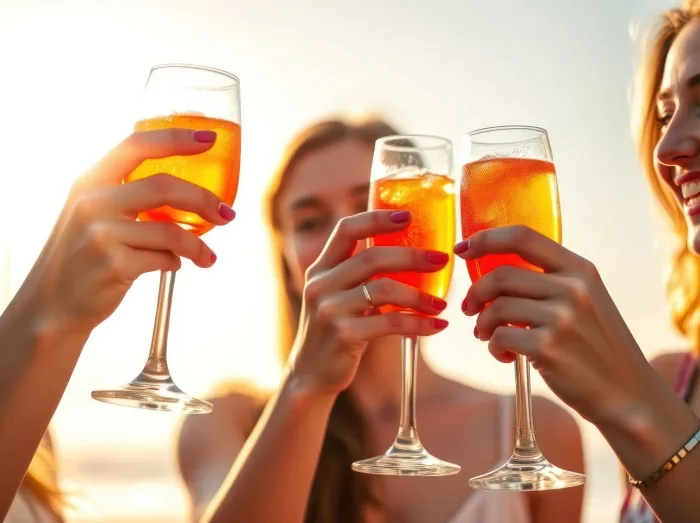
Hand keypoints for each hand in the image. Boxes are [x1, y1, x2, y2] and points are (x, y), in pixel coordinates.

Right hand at [24, 128, 235, 336]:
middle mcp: (93, 203)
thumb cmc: (83, 256)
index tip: (208, 140)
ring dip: (198, 246)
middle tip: (227, 214)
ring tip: (207, 256)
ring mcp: (101, 234)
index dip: (176, 139)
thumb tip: (187, 192)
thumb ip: (126, 196)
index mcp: (90, 181)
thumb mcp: (92, 213)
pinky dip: (175, 263)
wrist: (53, 305)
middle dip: (205, 200)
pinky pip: (164, 259)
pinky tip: (172, 267)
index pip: (137, 146)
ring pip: (171, 231)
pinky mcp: (114, 265)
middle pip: (164, 187)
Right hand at [288, 210, 449, 395]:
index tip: (408, 216)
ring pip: (383, 290)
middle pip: (371, 257)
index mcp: (321, 268)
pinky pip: (389, 323)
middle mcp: (321, 284)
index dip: (376, 218)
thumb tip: (414, 254)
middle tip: (441, 259)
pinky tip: (437, 326)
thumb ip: (361, 276)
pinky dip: (418, 324)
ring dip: (420, 296)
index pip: (346, 230)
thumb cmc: (337, 329)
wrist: (312, 374)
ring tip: (442, 304)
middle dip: (412, 256)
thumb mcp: (340, 296)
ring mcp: (329, 309)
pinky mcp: (342, 335)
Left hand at [454, 225, 653, 423]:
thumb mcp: (584, 300)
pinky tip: (505, 356)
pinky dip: (493, 347)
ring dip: (483, 323)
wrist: (626, 393)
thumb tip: (492, 270)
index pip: (523, 236)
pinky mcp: (548, 347)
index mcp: (580, 269)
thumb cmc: (595, 346)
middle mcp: (573, 288)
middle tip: (470, 309)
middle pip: (501, 274)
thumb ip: (549, 280)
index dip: (486, 239)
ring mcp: (562, 317)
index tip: (463, 249)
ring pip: (496, 307)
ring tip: (488, 336)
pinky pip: (500, 336)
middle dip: (476, 292)